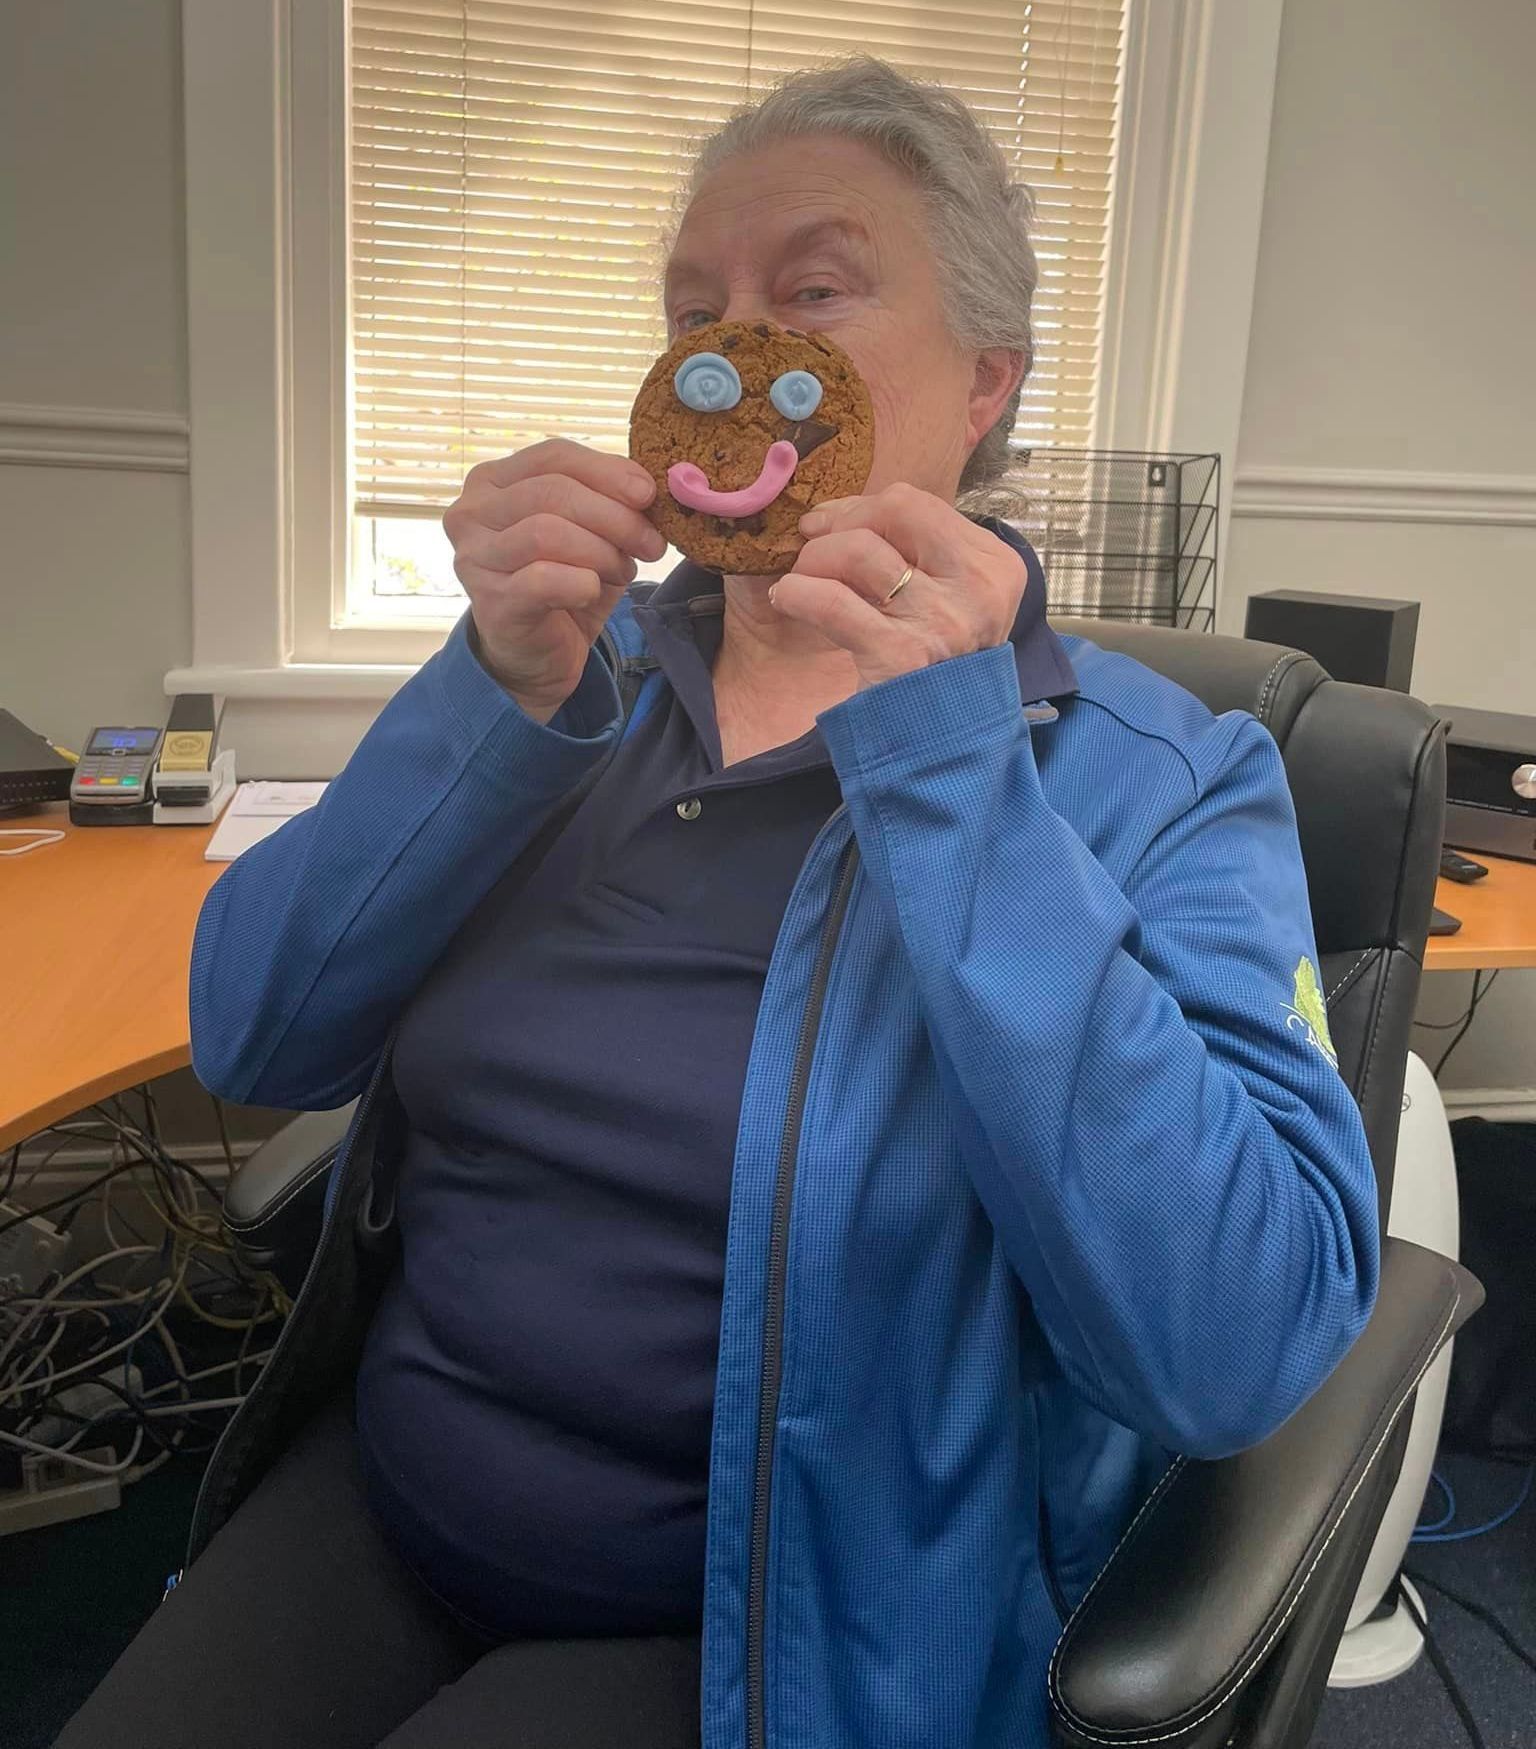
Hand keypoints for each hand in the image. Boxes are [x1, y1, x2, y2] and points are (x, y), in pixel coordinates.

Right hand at [442, 440, 666, 720]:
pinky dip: (582, 583)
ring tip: (621, 570)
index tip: (648, 494)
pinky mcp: (492, 602)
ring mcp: (475, 558)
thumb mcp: (589, 534)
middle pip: (553, 491)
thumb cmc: (561, 585)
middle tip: (650, 542)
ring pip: (546, 531)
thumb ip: (609, 502)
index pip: (554, 456)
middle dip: (614, 516)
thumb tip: (647, 486)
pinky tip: (592, 592)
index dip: (608, 471)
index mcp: (493, 482)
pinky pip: (544, 579)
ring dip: (600, 551)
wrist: (535, 656)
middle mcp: (472, 513)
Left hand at [767, 483, 1026, 690]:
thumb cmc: (935, 667)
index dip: (863, 507)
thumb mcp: (950, 599)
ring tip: (799, 580)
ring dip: (813, 559)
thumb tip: (843, 508)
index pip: (918, 505)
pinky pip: (832, 601)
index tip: (830, 522)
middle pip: (892, 512)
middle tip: (810, 545)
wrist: (938, 745)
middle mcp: (977, 590)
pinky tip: (786, 598)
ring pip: (858, 551)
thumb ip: (921, 553)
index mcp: (994, 567)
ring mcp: (943, 623)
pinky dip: (797, 592)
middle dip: (839, 521)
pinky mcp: (902, 657)